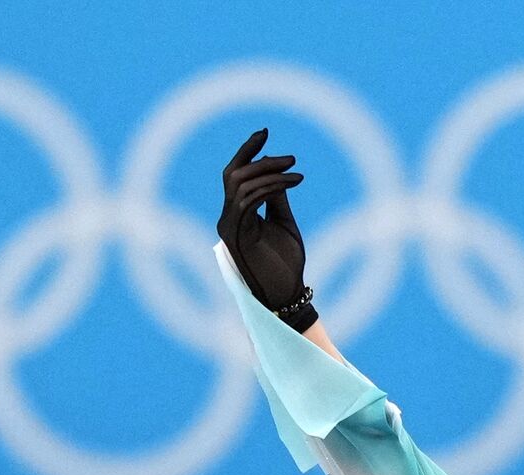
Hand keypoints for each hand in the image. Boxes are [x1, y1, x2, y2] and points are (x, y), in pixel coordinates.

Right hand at [217, 127, 316, 331]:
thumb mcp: (284, 223)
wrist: (286, 294)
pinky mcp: (238, 235)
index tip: (265, 131)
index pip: (234, 175)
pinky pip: (249, 200)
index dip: (247, 151)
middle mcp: (227, 219)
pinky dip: (271, 187)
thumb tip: (277, 171)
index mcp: (237, 215)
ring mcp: (230, 227)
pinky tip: (292, 183)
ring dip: (270, 173)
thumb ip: (276, 198)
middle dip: (261, 159)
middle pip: (234, 174)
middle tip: (291, 158)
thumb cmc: (286, 264)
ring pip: (240, 184)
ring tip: (296, 171)